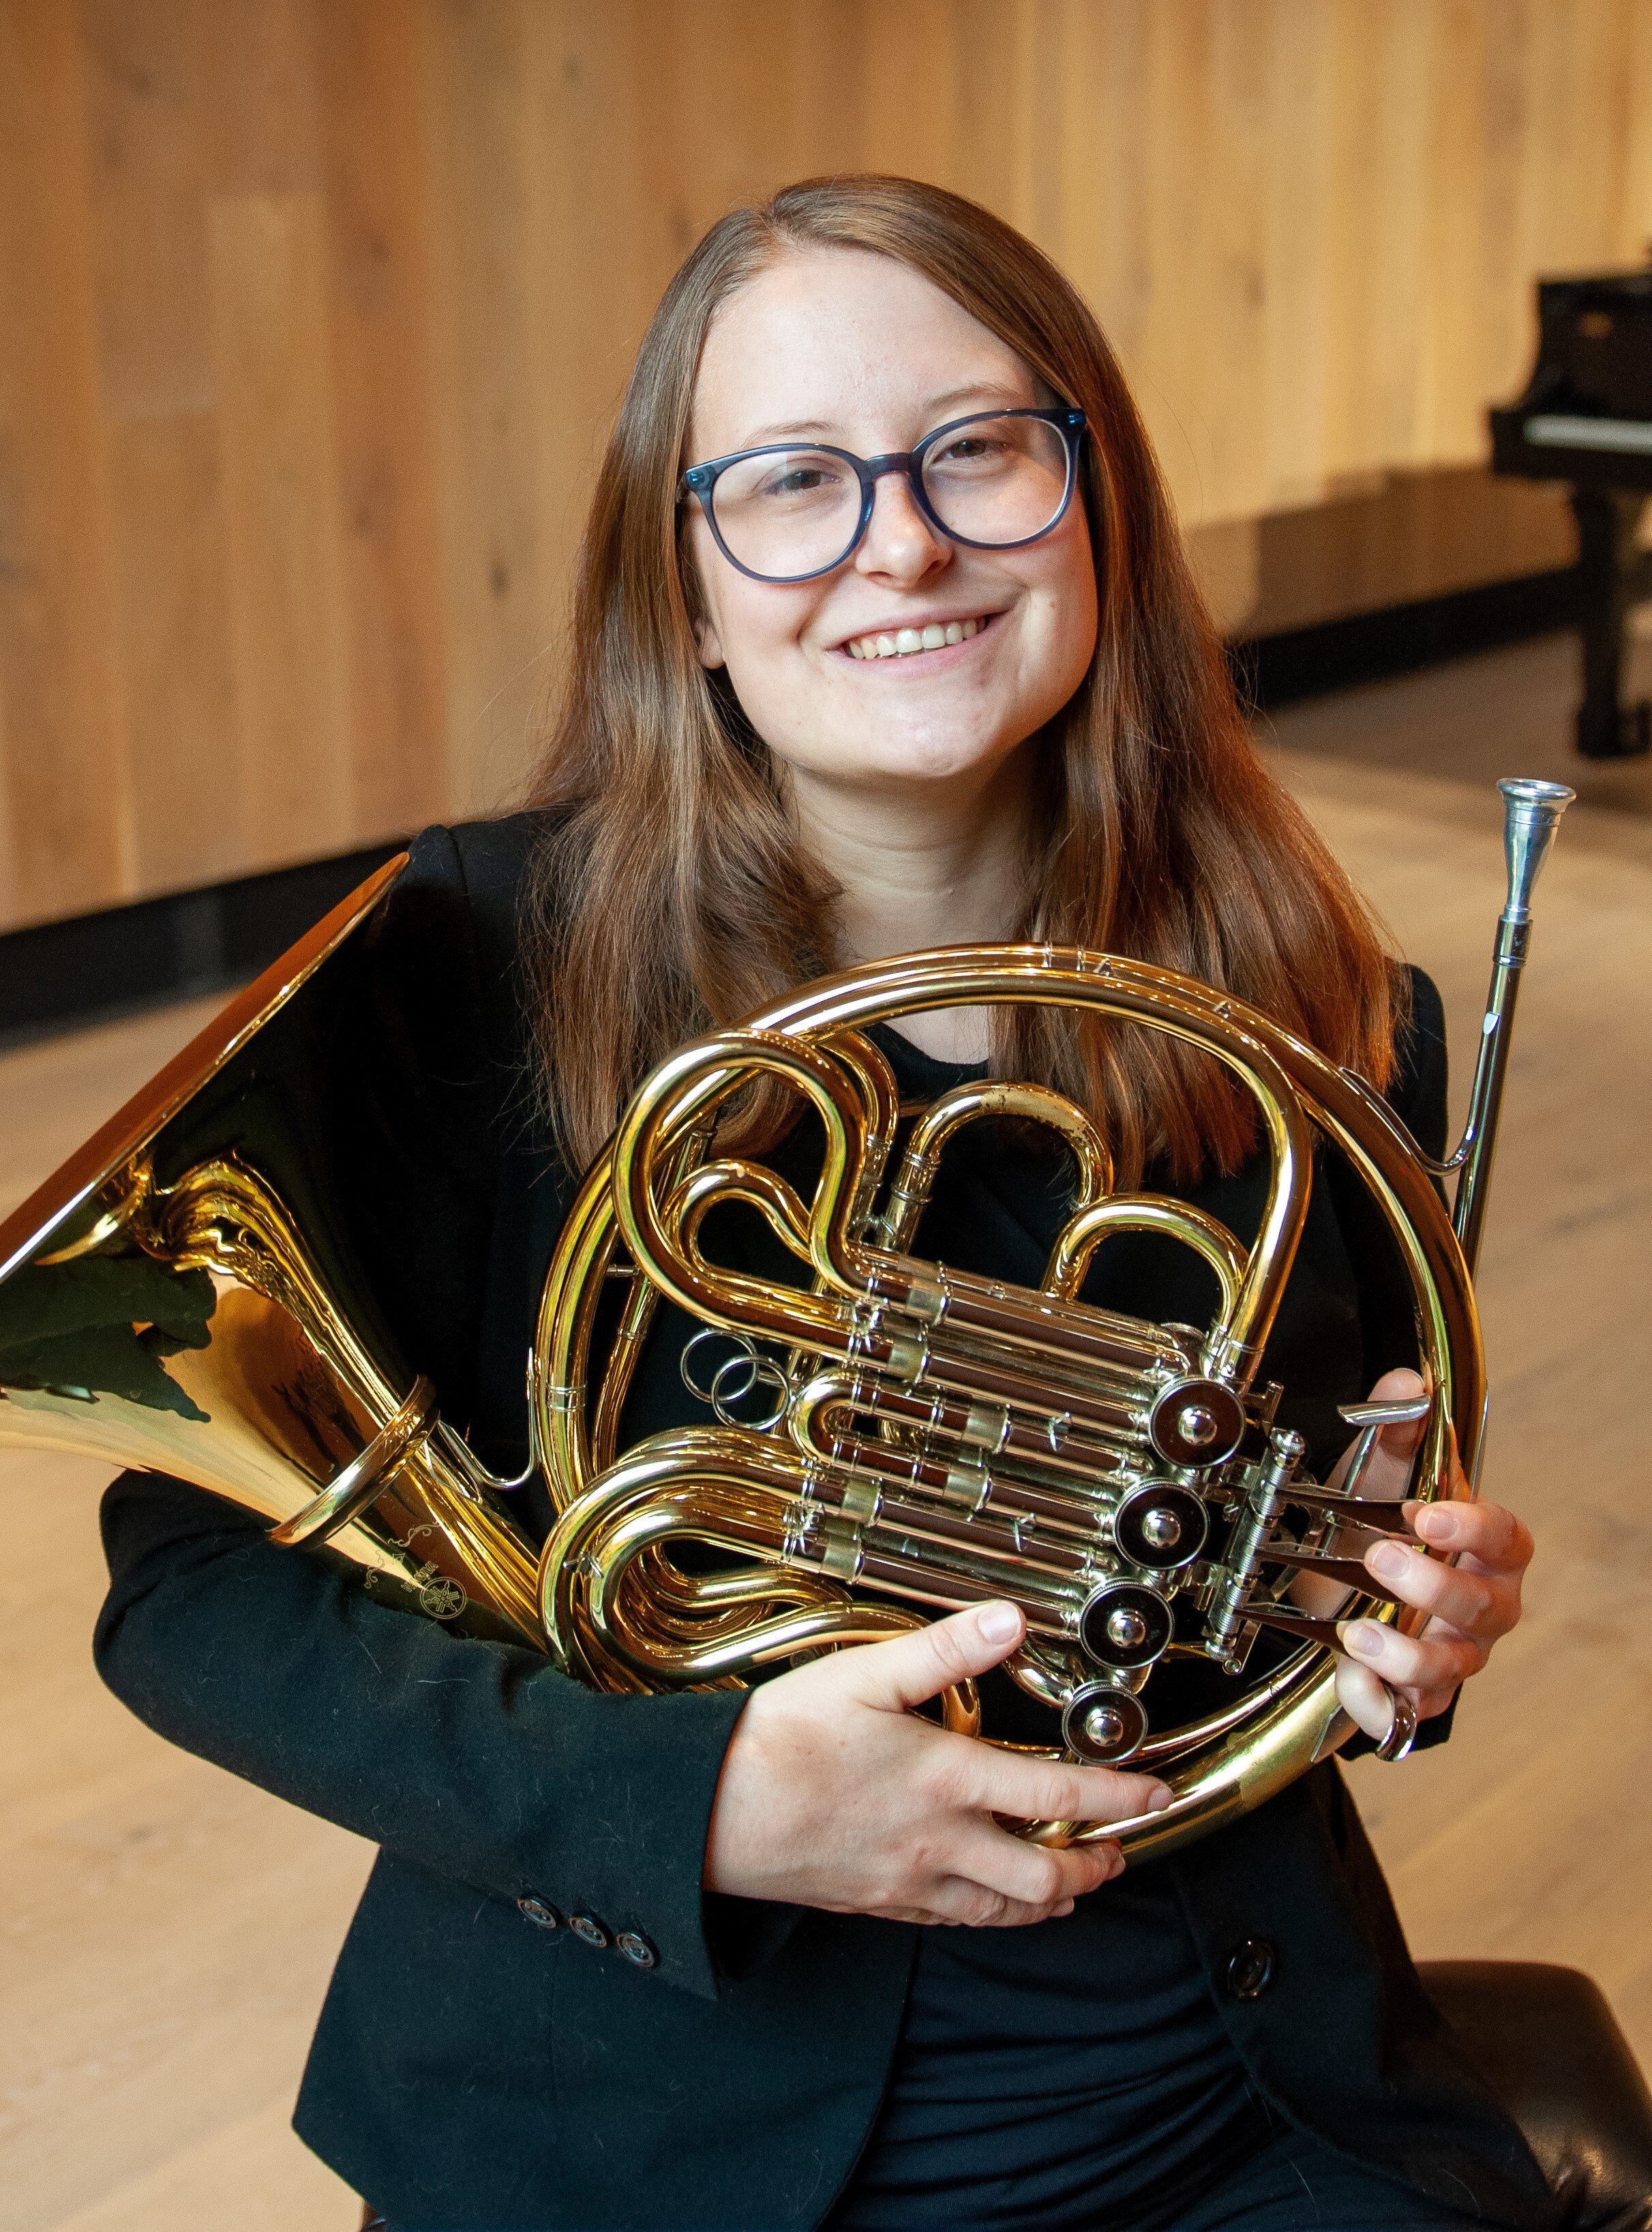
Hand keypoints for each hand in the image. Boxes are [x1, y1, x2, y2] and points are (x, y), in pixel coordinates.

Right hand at [704, 1600, 1172, 1925]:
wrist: (711, 1815)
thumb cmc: (780, 1741)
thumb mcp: (864, 1675)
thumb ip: (943, 1652)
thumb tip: (1010, 1620)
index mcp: (945, 1780)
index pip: (1057, 1798)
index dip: (1118, 1800)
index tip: (1154, 1797)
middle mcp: (938, 1842)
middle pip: (1043, 1877)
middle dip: (1094, 1869)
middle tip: (1120, 1855)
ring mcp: (909, 1882)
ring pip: (1003, 1911)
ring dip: (1051, 1899)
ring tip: (1075, 1885)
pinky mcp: (878, 1904)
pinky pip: (953, 1922)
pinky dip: (992, 1915)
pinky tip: (993, 1902)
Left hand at [1320, 1368, 1532, 1744]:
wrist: (1336, 1584)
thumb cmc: (1374, 1525)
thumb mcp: (1374, 1475)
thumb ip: (1394, 1431)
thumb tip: (1406, 1382)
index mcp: (1483, 1549)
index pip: (1507, 1539)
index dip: (1473, 1527)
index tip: (1427, 1512)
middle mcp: (1479, 1606)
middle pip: (1486, 1607)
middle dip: (1434, 1586)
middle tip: (1380, 1558)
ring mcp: (1451, 1653)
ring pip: (1452, 1666)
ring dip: (1406, 1652)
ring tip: (1356, 1632)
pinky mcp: (1416, 1692)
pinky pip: (1409, 1710)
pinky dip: (1378, 1700)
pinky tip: (1350, 1679)